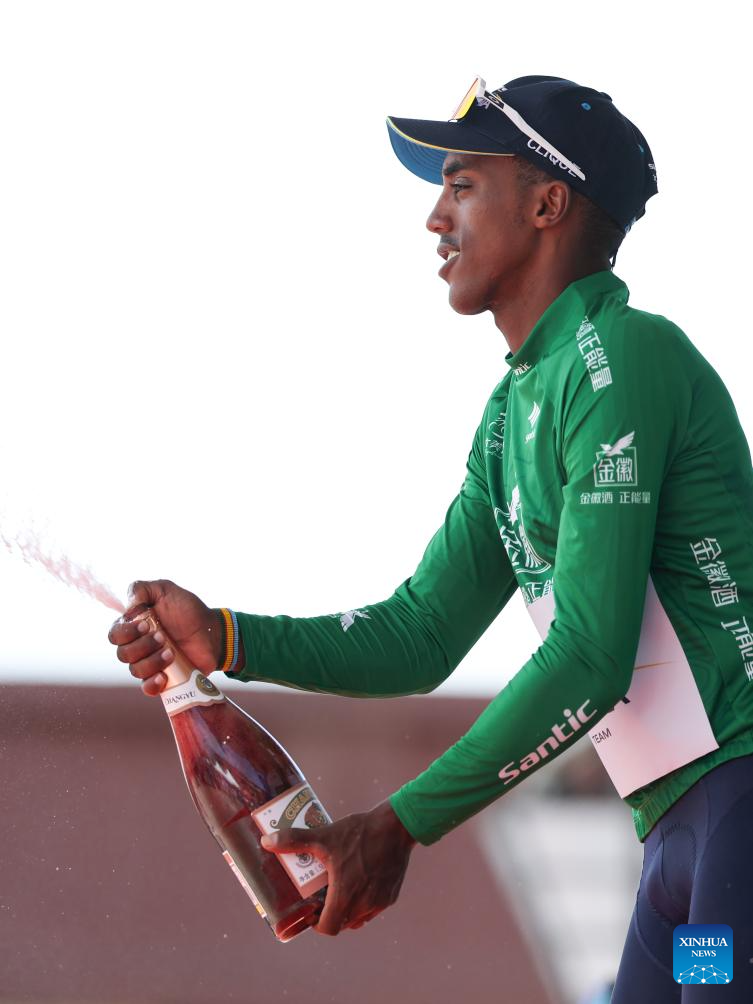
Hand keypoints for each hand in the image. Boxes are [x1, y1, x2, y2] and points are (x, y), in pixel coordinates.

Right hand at [108, 579, 223, 695]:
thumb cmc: (188, 610)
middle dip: (142, 646)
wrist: (213, 631)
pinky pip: (147, 688)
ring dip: (152, 661)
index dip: (126, 632)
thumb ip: (141, 589)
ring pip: (135, 670)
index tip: (146, 625)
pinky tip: (163, 676)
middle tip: (163, 637)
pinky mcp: (162, 679)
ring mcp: (149, 664)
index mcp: (134, 627)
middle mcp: (138, 646)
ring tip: (171, 652)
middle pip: (122, 654)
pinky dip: (152, 684)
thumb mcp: (165, 589)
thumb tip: (127, 607)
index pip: (114, 635)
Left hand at [261, 800, 416, 935]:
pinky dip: (365, 901)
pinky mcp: (391, 896)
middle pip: (342, 924)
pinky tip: (360, 881)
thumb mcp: (324, 836)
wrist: (396, 827)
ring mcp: (379, 902)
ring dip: (349, 910)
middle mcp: (363, 905)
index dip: (317, 924)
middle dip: (331, 915)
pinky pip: (374, 907)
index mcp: (345, 896)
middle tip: (323, 897)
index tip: (312, 911)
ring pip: (359, 918)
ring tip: (341, 890)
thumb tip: (266, 840)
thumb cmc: (360, 833)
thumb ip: (295, 840)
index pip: (328, 929)